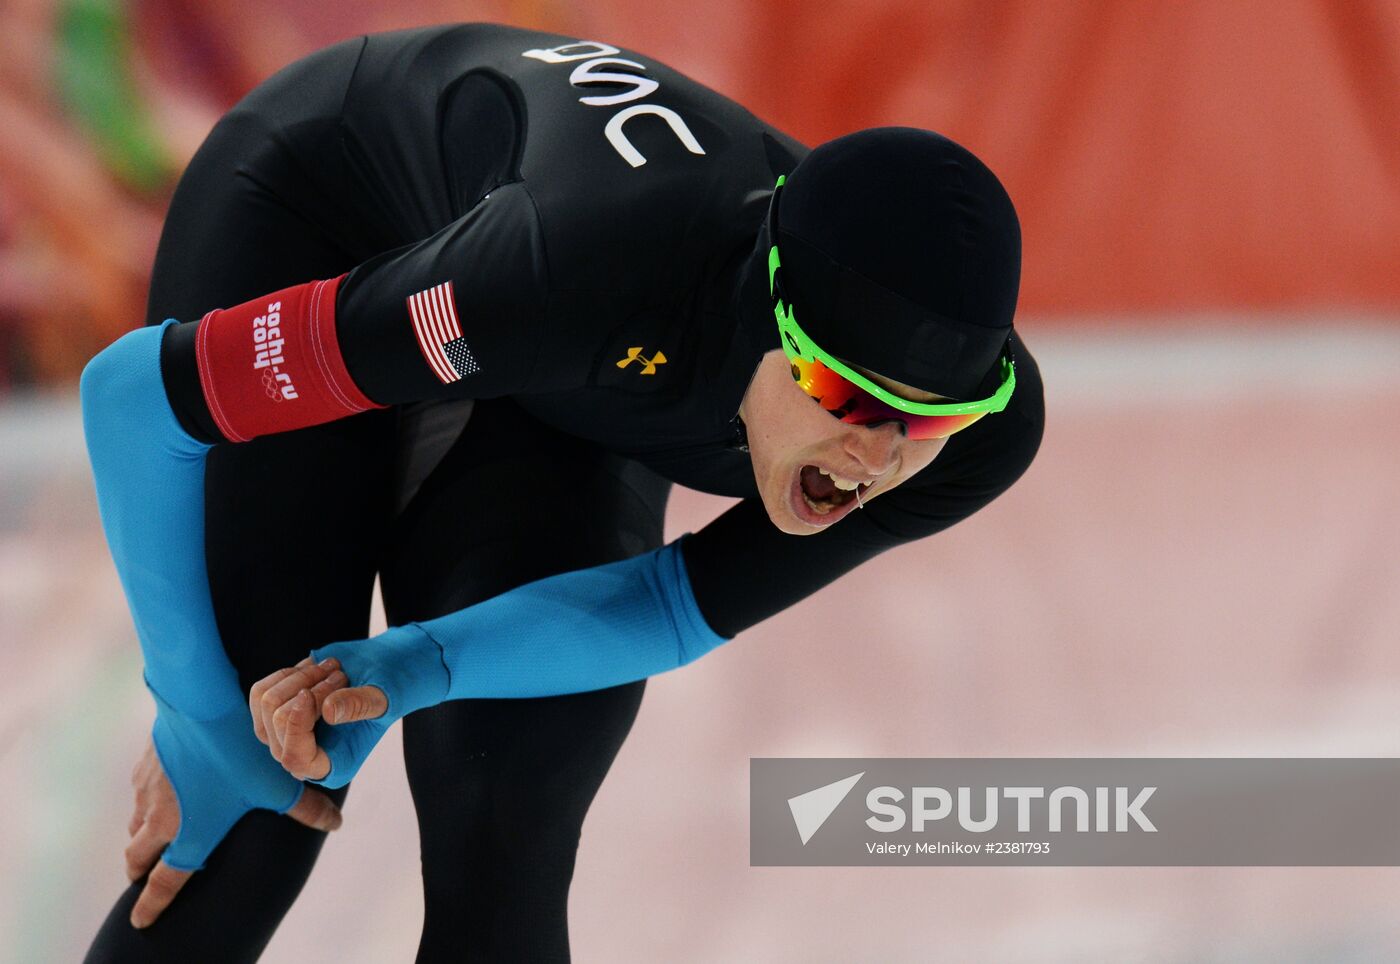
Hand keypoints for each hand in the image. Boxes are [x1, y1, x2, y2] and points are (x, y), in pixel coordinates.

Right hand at [124, 732, 342, 928]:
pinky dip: (146, 801)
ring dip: (141, 836)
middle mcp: (160, 817)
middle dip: (139, 871)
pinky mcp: (145, 763)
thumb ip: (305, 807)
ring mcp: (147, 790)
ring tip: (153, 840)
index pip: (166, 881)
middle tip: (142, 877)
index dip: (152, 905)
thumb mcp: (277, 783)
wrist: (199, 703)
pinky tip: (163, 791)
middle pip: (138, 857)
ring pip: (135, 824)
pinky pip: (139, 792)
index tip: (140, 923)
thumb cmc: (238, 751)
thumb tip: (335, 824)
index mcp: (189, 833)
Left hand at [250, 656, 387, 780]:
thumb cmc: (393, 687)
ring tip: (330, 669)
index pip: (296, 758)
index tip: (308, 693)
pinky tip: (314, 670)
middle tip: (340, 674)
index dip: (296, 726)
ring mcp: (286, 736)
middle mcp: (305, 757)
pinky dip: (286, 674)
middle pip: (277, 724)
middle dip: (308, 689)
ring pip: (265, 704)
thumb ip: (360, 705)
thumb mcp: (385, 696)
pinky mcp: (275, 714)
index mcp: (333, 764)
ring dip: (298, 678)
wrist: (386, 670)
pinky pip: (260, 691)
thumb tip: (329, 712)